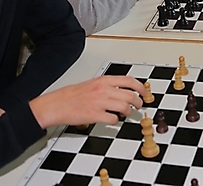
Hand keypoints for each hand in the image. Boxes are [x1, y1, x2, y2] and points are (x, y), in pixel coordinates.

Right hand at [30, 75, 145, 127]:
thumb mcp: (92, 84)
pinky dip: (115, 121)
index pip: (129, 80)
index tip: (145, 92)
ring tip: (126, 114)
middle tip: (139, 106)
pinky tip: (112, 120)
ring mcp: (100, 103)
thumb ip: (108, 86)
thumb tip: (124, 90)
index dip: (141, 87)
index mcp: (103, 80)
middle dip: (138, 102)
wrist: (56, 104)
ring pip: (125, 107)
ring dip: (128, 112)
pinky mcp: (95, 115)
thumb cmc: (72, 95)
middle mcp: (103, 90)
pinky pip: (113, 119)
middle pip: (130, 95)